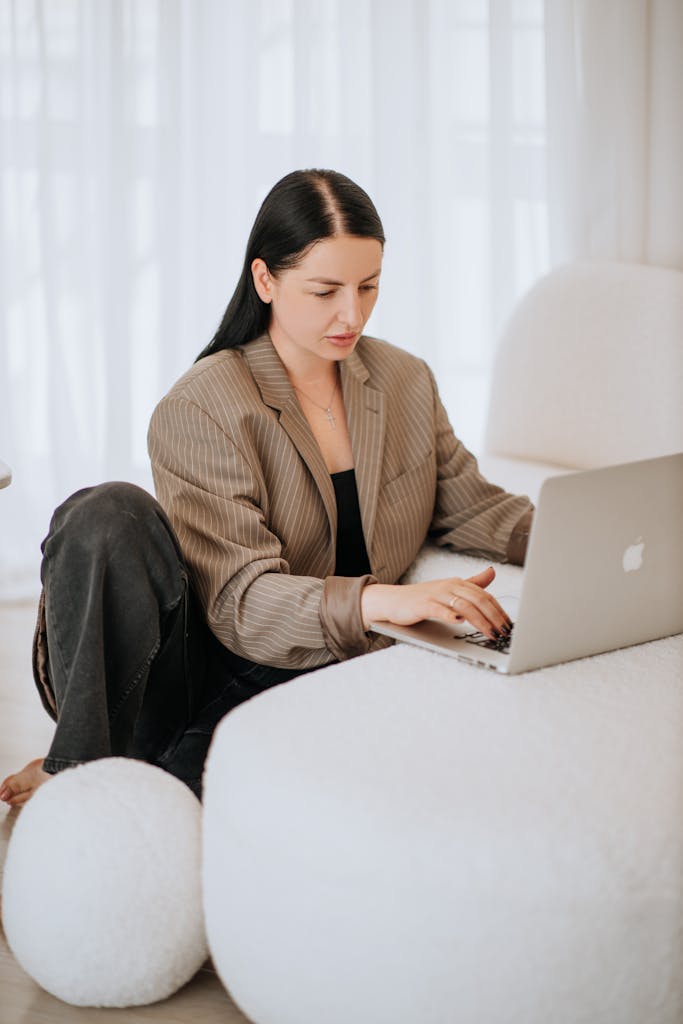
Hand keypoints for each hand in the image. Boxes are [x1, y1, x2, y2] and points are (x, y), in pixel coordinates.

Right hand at [361, 566, 511, 640]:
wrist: (394, 600)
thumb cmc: (423, 598)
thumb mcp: (450, 589)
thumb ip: (472, 583)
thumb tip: (492, 572)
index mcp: (458, 583)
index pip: (485, 595)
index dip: (499, 610)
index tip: (509, 625)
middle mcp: (449, 586)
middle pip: (478, 600)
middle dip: (494, 617)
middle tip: (504, 632)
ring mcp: (436, 595)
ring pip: (464, 606)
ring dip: (480, 621)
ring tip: (490, 633)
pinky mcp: (423, 605)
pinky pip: (439, 609)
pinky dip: (450, 615)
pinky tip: (459, 622)